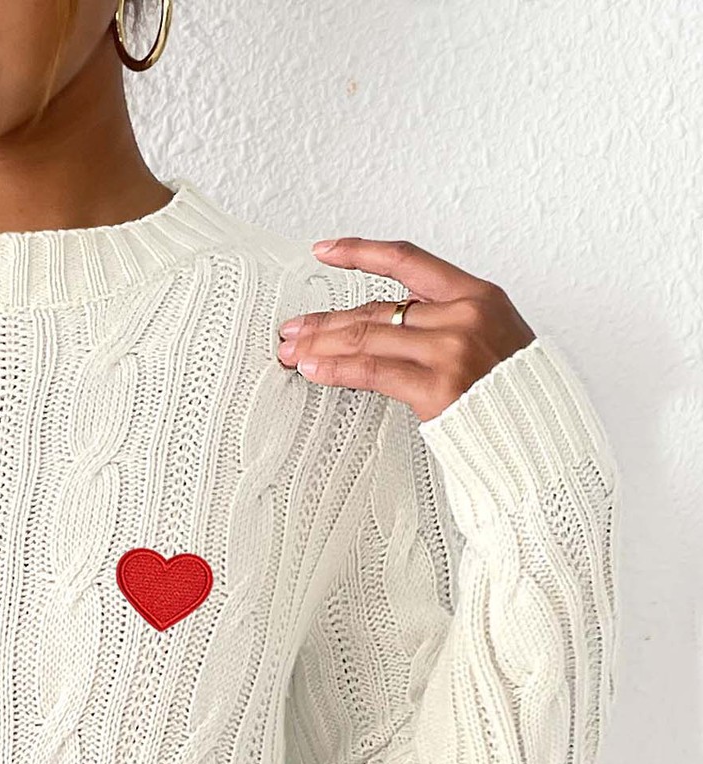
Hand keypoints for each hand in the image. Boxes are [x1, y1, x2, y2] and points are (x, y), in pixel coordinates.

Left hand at [275, 237, 535, 423]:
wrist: (543, 440)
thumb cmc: (514, 396)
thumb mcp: (492, 340)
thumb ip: (446, 324)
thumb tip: (388, 325)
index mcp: (478, 295)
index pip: (409, 260)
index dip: (361, 251)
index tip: (323, 251)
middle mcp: (465, 314)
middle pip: (378, 308)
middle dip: (327, 319)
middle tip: (293, 327)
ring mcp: (452, 348)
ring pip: (368, 336)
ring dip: (322, 343)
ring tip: (293, 350)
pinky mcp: (439, 385)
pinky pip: (373, 371)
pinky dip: (337, 368)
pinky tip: (315, 368)